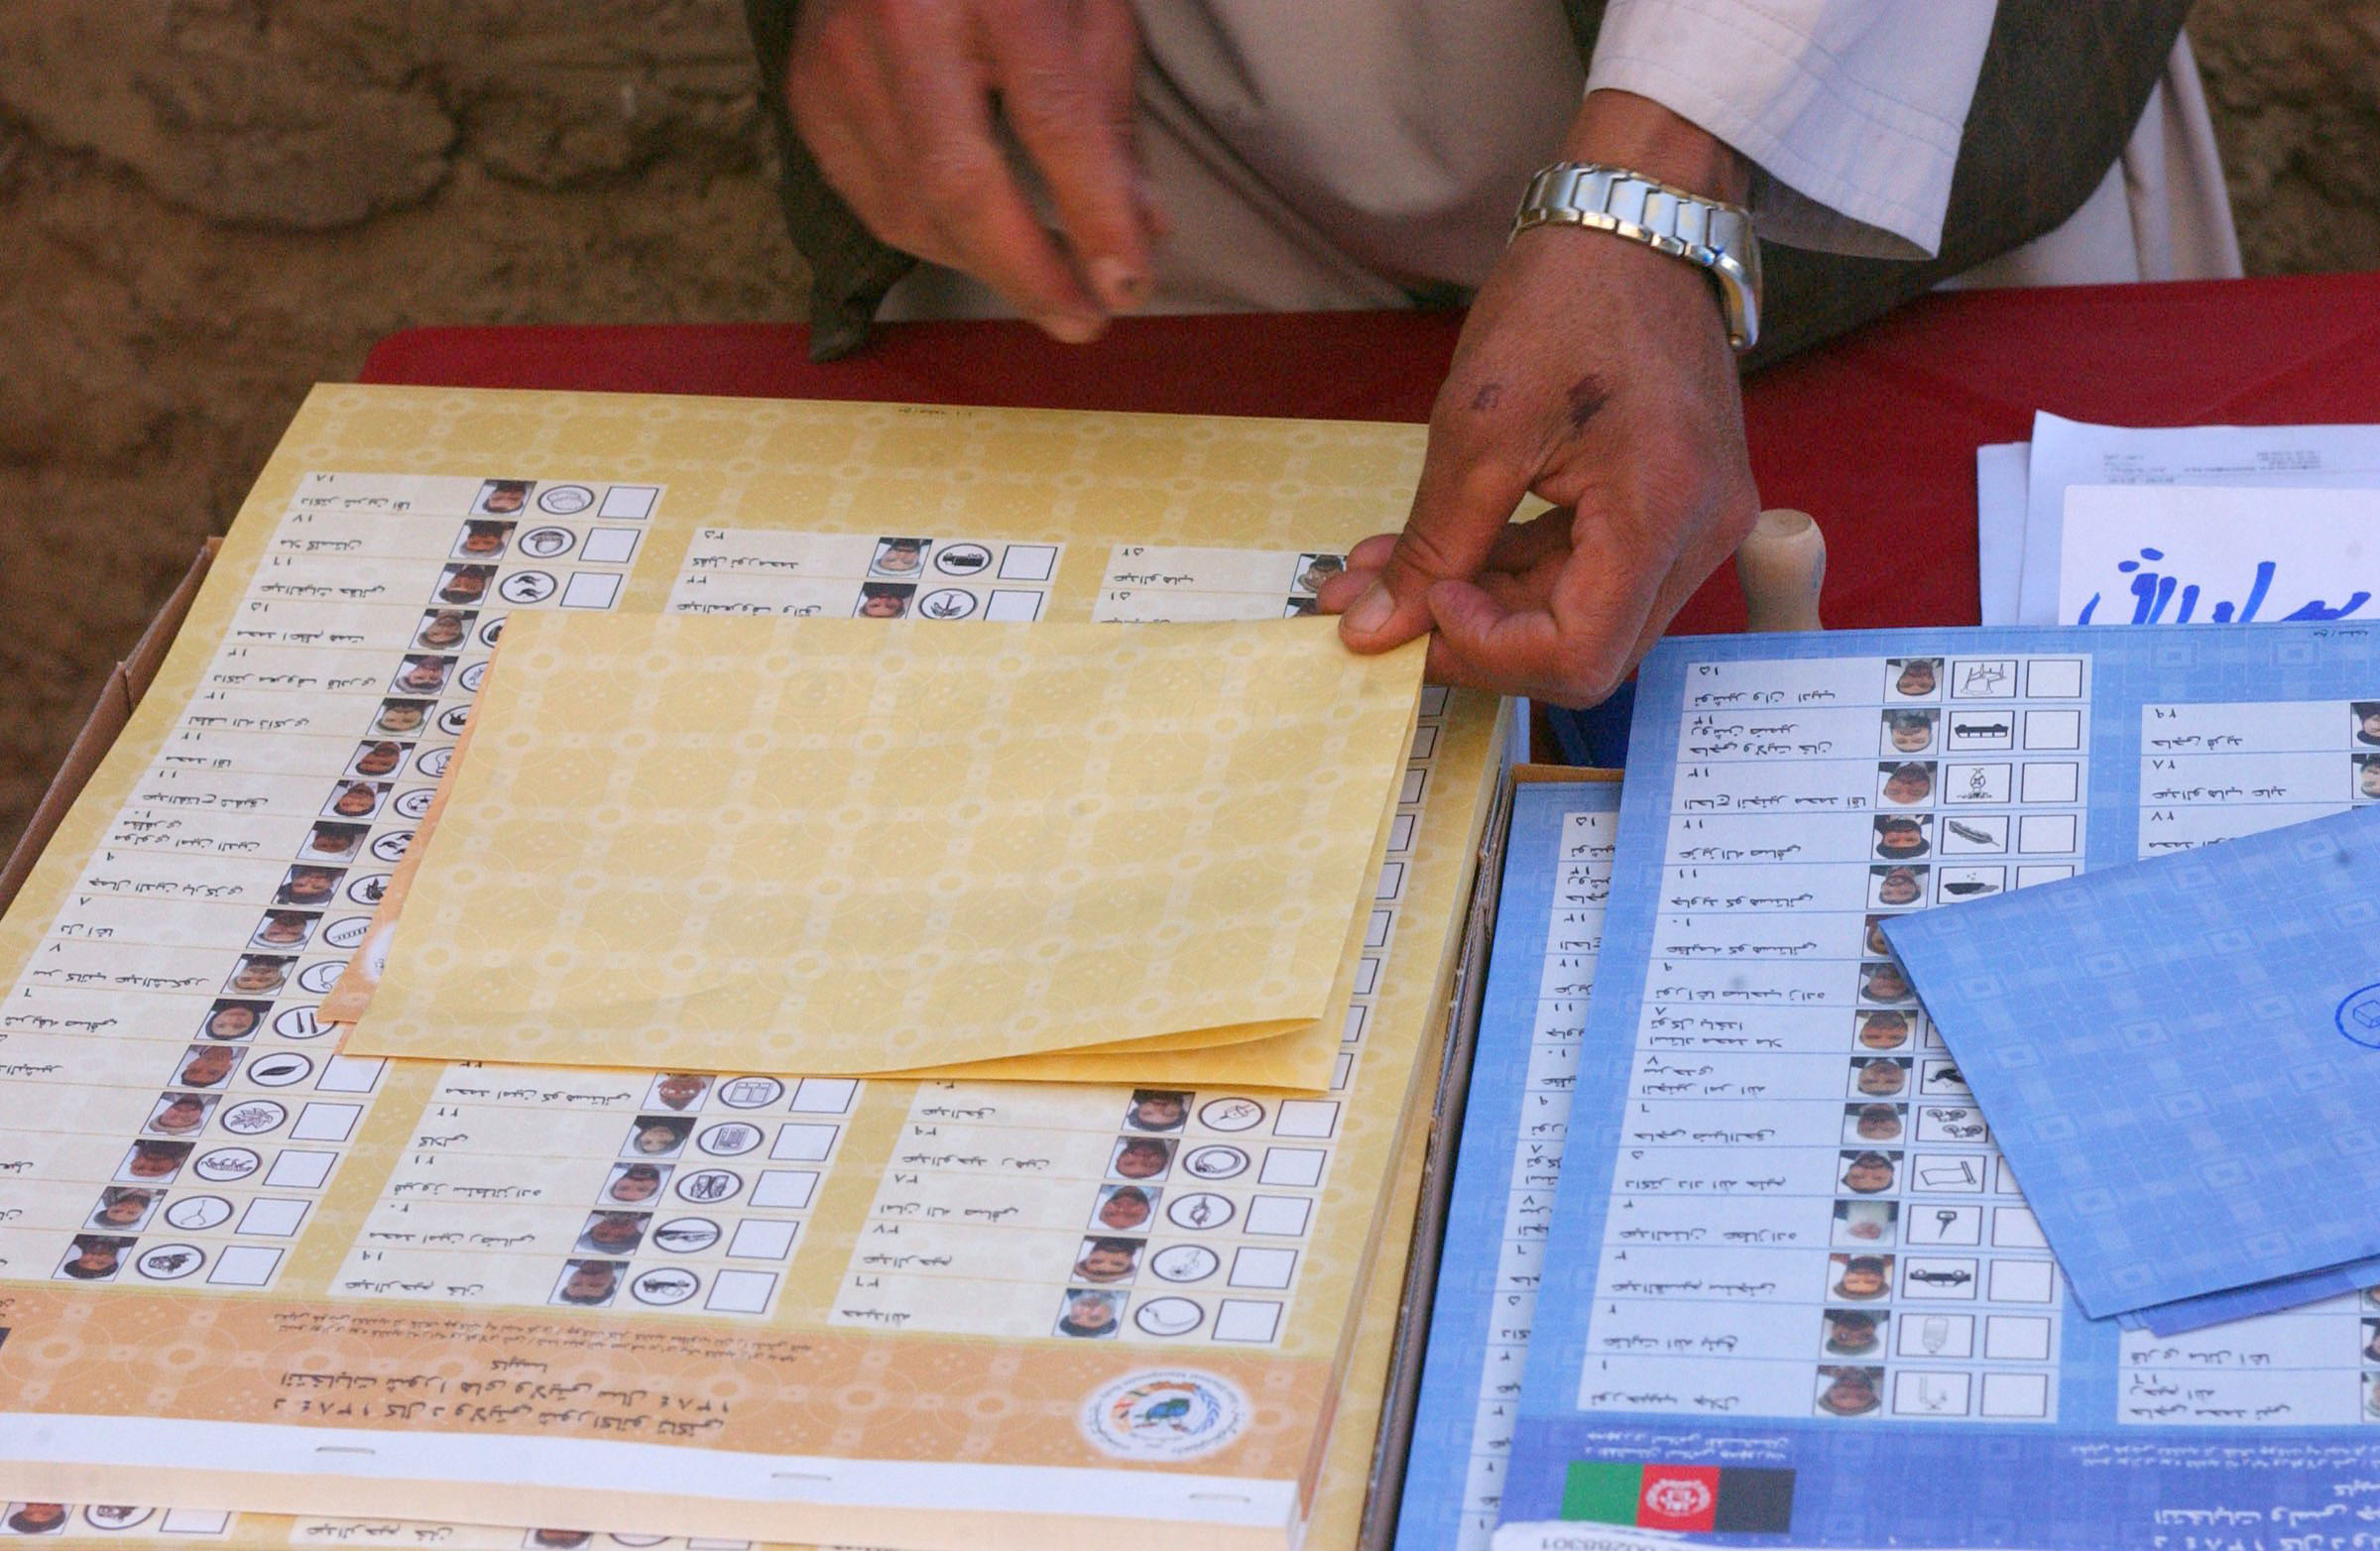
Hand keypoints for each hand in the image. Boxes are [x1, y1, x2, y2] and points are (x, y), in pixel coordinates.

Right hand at [787, 0, 1160, 341]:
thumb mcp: (1085, 7)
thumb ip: (1111, 118)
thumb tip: (1140, 231)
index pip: (1052, 119)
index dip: (1093, 215)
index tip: (1128, 287)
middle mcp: (902, 18)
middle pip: (959, 183)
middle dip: (1029, 272)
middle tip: (1084, 320)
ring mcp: (839, 57)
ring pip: (912, 209)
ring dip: (987, 267)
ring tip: (1046, 285)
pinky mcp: (807, 92)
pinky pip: (874, 204)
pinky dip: (936, 241)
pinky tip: (980, 246)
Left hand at [1322, 91, 1761, 706]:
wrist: (1638, 222)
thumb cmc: (1567, 300)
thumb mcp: (1480, 425)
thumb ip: (1433, 543)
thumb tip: (1373, 631)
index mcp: (1663, 513)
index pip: (1581, 658)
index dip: (1490, 654)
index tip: (1426, 602)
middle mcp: (1702, 535)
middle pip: (1586, 652)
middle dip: (1476, 637)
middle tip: (1386, 603)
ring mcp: (1696, 525)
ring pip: (1583, 618)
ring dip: (1484, 605)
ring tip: (1390, 569)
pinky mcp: (1675, 509)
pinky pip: (1593, 574)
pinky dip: (1515, 572)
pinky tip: (1442, 548)